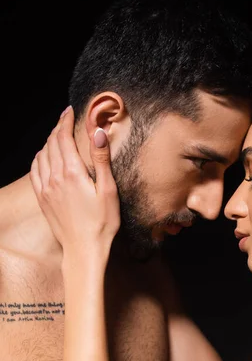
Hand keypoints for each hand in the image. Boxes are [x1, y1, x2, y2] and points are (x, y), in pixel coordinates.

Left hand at [30, 106, 120, 263]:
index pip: (64, 138)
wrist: (84, 249)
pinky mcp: (43, 199)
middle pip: (51, 144)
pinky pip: (35, 171)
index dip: (66, 121)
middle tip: (66, 119)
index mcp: (72, 173)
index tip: (70, 111)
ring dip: (48, 142)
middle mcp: (55, 178)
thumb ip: (101, 160)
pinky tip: (45, 157)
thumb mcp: (108, 190)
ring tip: (57, 135)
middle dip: (58, 128)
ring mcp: (46, 189)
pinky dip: (39, 158)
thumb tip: (97, 132)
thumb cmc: (102, 223)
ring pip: (41, 156)